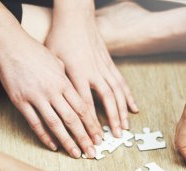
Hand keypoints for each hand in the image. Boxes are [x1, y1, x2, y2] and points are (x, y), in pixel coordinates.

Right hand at [0, 32, 101, 157]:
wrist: (10, 46)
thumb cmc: (34, 52)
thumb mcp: (57, 61)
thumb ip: (66, 78)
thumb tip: (74, 90)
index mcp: (63, 82)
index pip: (82, 108)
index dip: (92, 125)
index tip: (98, 137)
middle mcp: (52, 91)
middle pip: (72, 119)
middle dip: (84, 137)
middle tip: (92, 152)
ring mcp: (36, 97)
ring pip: (55, 124)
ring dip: (67, 141)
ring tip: (76, 154)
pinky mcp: (20, 102)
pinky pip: (35, 123)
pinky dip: (44, 136)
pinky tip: (53, 146)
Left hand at [46, 3, 137, 135]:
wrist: (75, 17)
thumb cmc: (59, 37)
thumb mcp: (51, 59)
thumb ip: (56, 80)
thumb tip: (56, 102)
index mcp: (77, 73)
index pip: (84, 104)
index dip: (89, 123)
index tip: (92, 137)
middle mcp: (93, 72)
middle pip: (105, 101)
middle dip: (109, 122)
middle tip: (112, 139)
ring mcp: (104, 68)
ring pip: (116, 94)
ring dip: (121, 113)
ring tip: (125, 129)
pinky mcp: (110, 64)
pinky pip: (121, 83)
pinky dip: (128, 97)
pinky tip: (133, 109)